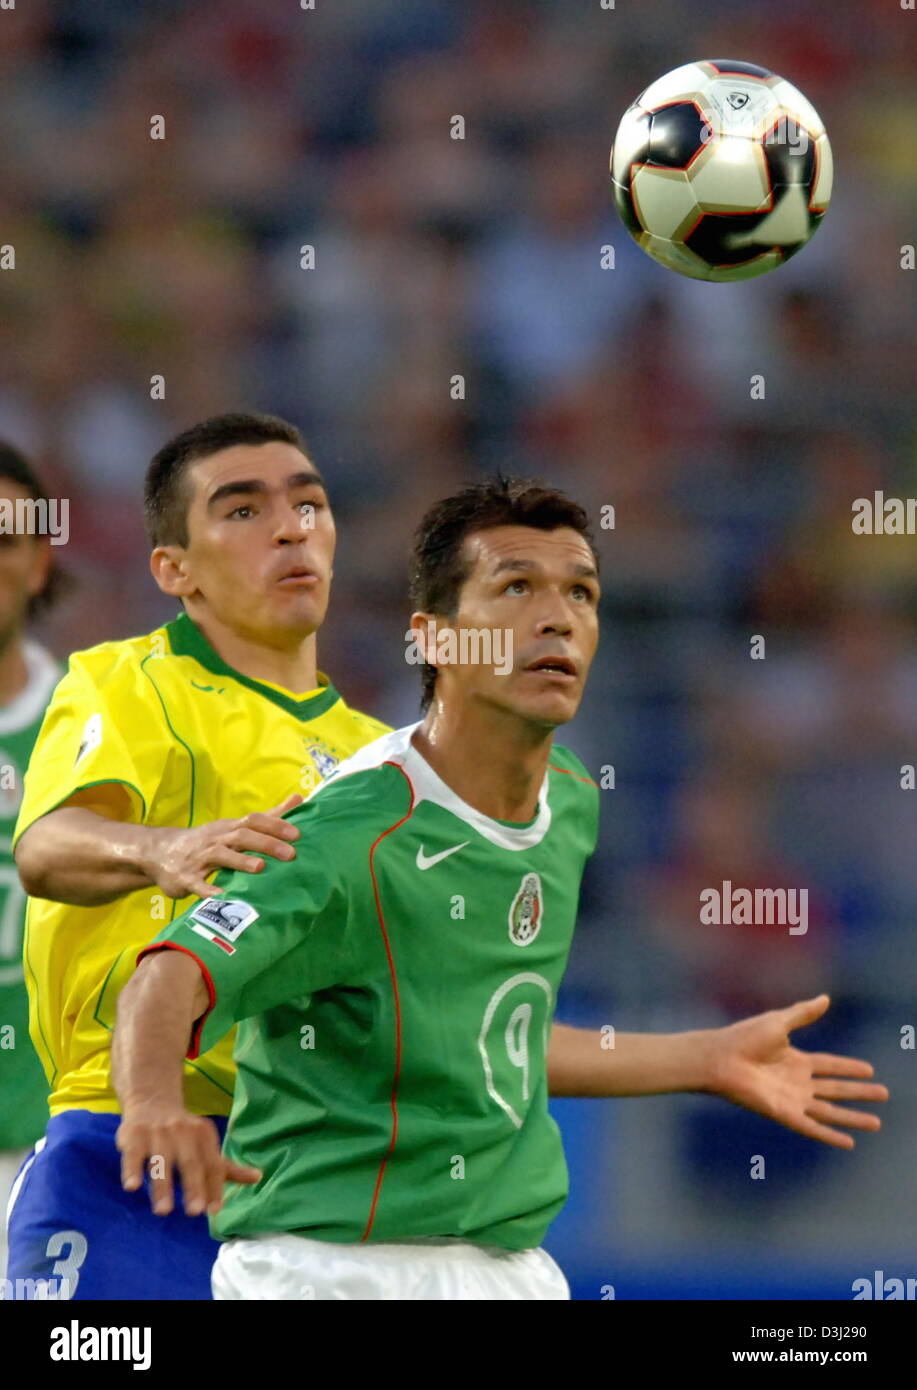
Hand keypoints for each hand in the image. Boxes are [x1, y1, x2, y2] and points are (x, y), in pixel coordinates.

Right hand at [116, 1106, 261, 1216]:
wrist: (152, 1101)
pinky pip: (133, 1156)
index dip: (214, 1187)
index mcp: (203, 1135)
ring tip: (163, 1211)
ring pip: (160, 1163)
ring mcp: (157, 1134)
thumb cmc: (183, 1134)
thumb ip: (227, 1167)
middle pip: (189, 1163)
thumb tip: (259, 1177)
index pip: (211, 1164)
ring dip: (162, 1186)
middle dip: (192, 1186)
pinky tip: (132, 1187)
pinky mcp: (133, 1136)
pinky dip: (132, 1170)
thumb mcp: (206, 1146)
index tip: (214, 1210)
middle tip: (194, 1212)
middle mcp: (182, 1132)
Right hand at [145, 793, 303, 898]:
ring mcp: (199, 858)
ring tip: (261, 868)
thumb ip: (268, 816)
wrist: (158, 852)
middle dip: (266, 844)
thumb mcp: (234, 826)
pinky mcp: (186, 878)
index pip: (253, 820)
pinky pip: (199, 885)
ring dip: (241, 861)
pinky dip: (211, 891)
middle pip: (242, 836)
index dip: (275, 826)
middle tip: (290, 854)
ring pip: (221, 856)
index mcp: (229, 827)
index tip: (297, 834)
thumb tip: (298, 799)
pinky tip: (225, 898)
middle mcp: (216, 839)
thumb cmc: (208, 840)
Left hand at [706, 995, 887, 1147]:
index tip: (871, 1070)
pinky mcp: (784, 1113)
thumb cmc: (744, 1037)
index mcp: (796, 1059)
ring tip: (876, 1123)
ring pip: (830, 1111)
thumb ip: (803, 1013)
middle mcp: (797, 1081)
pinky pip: (812, 1126)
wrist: (721, 1058)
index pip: (830, 1065)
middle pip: (835, 1089)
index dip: (850, 1068)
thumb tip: (826, 998)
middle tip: (884, 1094)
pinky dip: (830, 1135)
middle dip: (859, 1092)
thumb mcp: (779, 1022)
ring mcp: (792, 1098)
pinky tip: (849, 1141)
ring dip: (852, 1118)